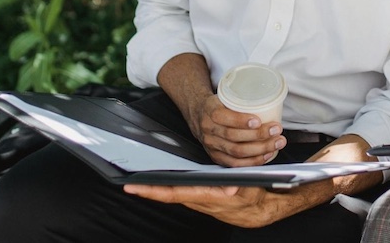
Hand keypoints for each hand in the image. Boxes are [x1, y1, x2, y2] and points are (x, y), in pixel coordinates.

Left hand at [122, 183, 285, 227]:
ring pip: (173, 195)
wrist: (261, 211)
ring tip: (141, 179)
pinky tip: (163, 181)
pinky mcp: (202, 201)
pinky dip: (169, 189)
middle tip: (128, 182)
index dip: (152, 190)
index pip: (173, 193)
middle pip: (167, 195)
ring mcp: (199, 202)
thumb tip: (230, 186)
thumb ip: (237, 185)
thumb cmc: (255, 195)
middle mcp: (199, 201)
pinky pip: (181, 195)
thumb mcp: (248, 186)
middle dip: (148, 189)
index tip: (134, 187)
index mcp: (207, 197)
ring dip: (157, 189)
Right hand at [189, 93, 285, 166]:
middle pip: (234, 137)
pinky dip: (253, 161)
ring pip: (237, 152)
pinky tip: (266, 155)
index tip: (258, 120)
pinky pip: (236, 164)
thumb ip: (242, 101)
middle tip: (276, 130)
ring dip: (260, 149)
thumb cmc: (218, 105)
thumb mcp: (225, 97)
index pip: (224, 118)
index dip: (242, 121)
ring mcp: (212, 145)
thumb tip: (268, 101)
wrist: (199, 115)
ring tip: (276, 142)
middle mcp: (209, 130)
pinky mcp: (216, 157)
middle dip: (259, 135)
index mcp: (211, 112)